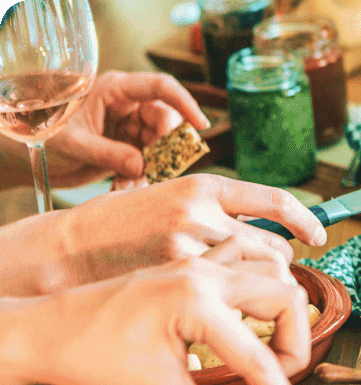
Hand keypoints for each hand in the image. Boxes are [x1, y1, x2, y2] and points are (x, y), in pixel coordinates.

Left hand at [0, 71, 209, 190]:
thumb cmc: (43, 134)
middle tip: (153, 169)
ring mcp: (129, 127)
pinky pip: (148, 163)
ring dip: (150, 168)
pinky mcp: (129, 148)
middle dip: (164, 148)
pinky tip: (121, 188)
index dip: (185, 103)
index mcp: (115, 90)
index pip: (160, 87)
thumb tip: (142, 165)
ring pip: (161, 146)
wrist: (27, 156)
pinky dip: (139, 178)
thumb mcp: (74, 143)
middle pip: (166, 121)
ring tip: (127, 185)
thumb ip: (109, 153)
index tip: (201, 125)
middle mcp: (127, 105)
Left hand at [23, 246, 315, 384]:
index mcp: (197, 302)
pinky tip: (251, 311)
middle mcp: (205, 273)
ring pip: (273, 273)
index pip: (262, 360)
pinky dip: (260, 283)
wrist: (43, 332)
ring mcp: (199, 263)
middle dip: (293, 346)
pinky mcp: (190, 265)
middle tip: (276, 381)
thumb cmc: (91, 358)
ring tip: (266, 349)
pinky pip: (244, 258)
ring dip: (282, 312)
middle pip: (288, 299)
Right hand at [44, 174, 325, 292]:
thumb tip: (260, 238)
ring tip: (246, 304)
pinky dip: (236, 313)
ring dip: (260, 294)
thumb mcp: (167, 203)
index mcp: (202, 187)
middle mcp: (201, 211)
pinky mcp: (178, 275)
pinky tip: (223, 316)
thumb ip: (211, 216)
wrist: (67, 249)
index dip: (305, 218)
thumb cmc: (117, 230)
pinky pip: (231, 300)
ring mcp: (190, 243)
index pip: (273, 200)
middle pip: (275, 249)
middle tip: (270, 289)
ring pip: (257, 277)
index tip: (318, 235)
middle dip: (278, 272)